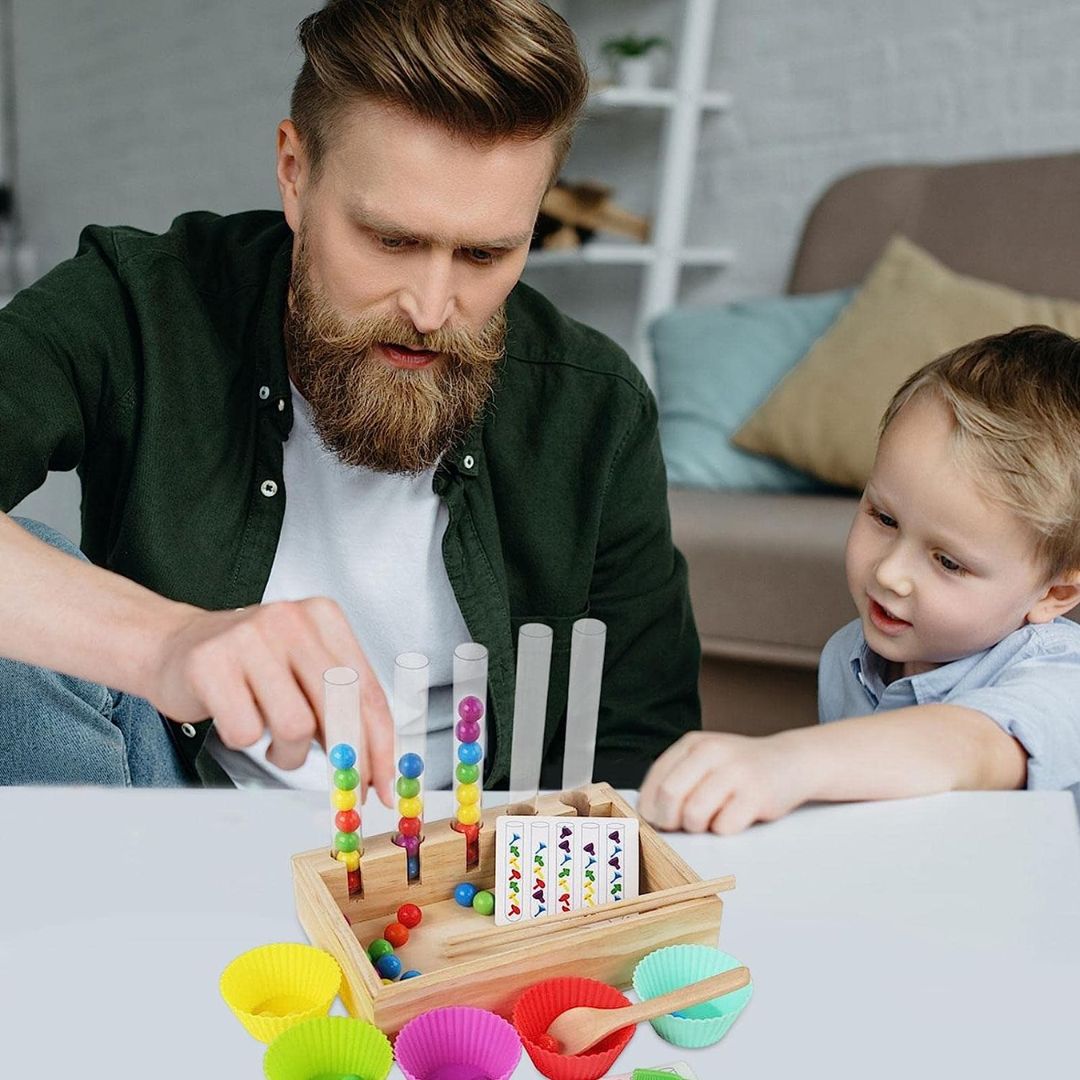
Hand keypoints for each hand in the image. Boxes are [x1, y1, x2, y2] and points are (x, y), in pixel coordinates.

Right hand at [146, 598, 393, 803]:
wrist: (173, 644)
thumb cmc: (247, 664)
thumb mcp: (303, 669)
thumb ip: (339, 704)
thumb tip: (374, 761)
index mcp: (323, 617)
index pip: (367, 690)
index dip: (381, 744)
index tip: (384, 781)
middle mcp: (291, 620)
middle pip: (339, 708)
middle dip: (347, 760)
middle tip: (344, 787)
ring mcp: (248, 638)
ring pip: (295, 725)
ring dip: (289, 753)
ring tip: (275, 743)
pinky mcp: (210, 663)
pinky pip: (246, 732)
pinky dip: (244, 741)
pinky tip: (238, 721)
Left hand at [638, 730, 812, 834]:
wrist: (791, 761)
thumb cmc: (740, 768)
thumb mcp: (705, 760)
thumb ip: (677, 778)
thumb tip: (646, 814)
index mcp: (693, 743)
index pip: (656, 779)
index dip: (651, 806)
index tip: (657, 819)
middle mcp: (712, 752)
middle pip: (670, 796)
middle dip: (670, 820)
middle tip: (682, 825)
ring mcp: (735, 772)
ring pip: (694, 815)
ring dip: (698, 826)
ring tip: (711, 817)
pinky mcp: (756, 795)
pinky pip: (724, 827)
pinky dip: (725, 829)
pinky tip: (735, 815)